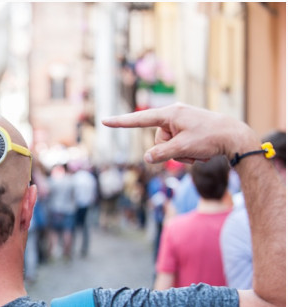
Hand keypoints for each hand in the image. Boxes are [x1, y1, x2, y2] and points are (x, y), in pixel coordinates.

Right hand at [102, 103, 257, 163]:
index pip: (139, 119)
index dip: (121, 122)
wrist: (236, 137)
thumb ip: (161, 154)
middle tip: (190, 152)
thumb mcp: (183, 148)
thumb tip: (147, 158)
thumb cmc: (210, 139)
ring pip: (168, 145)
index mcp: (170, 114)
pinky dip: (187, 151)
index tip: (104, 121)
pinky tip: (202, 151)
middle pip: (158, 139)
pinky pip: (178, 144)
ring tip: (198, 152)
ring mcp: (182, 121)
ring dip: (181, 153)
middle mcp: (175, 114)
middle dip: (170, 151)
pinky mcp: (189, 128)